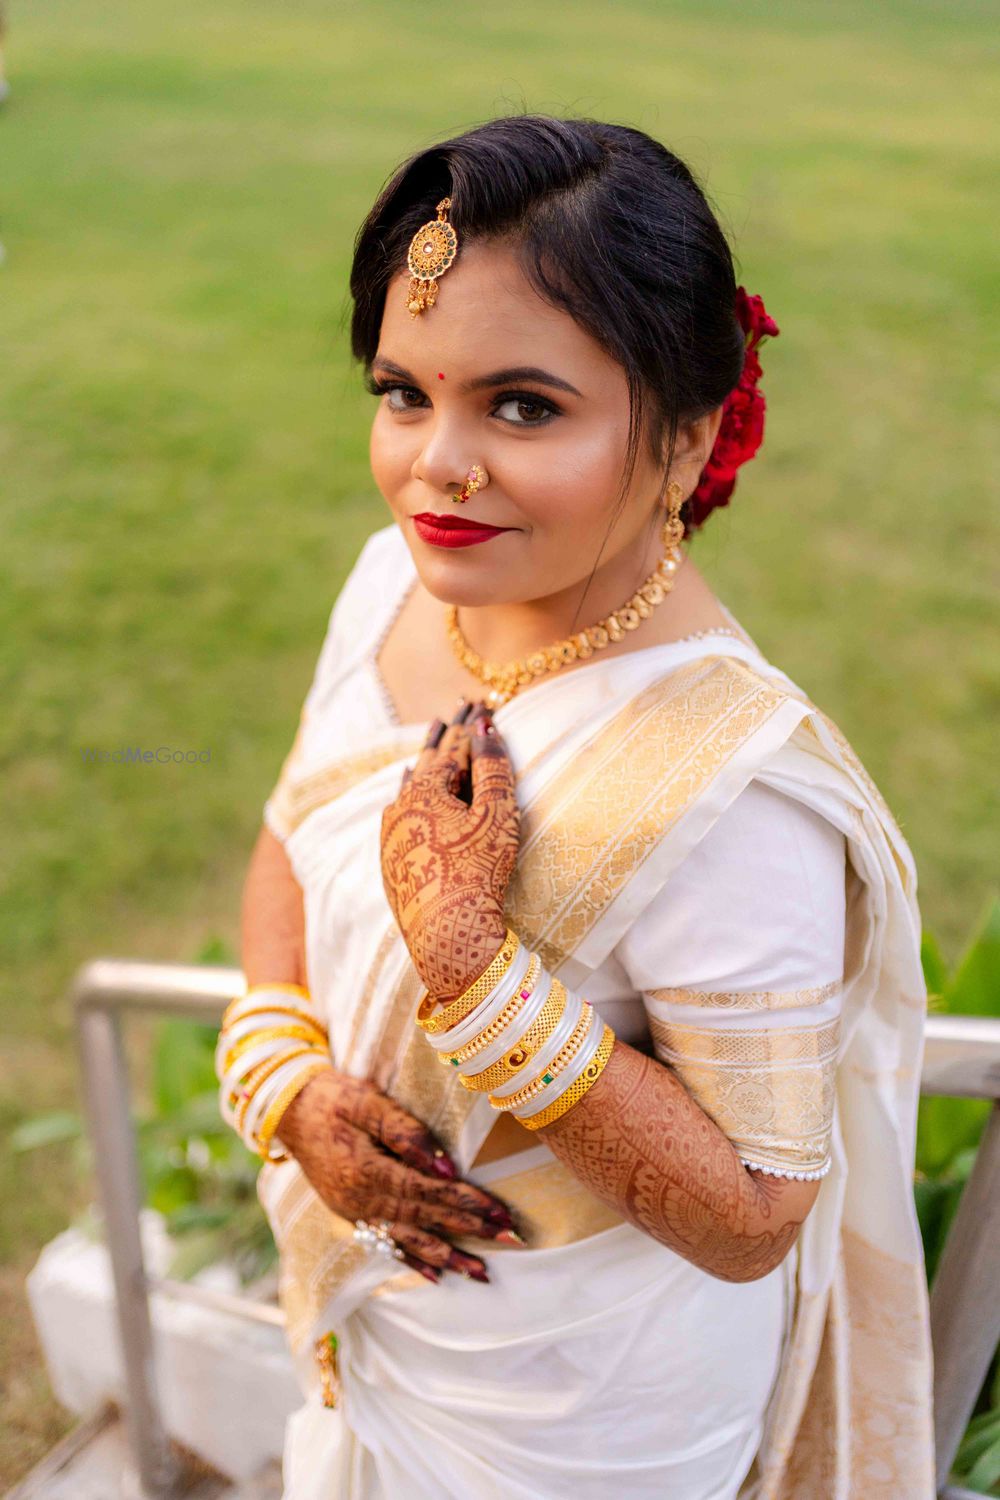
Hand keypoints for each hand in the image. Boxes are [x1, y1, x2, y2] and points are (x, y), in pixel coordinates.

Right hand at [276, 1067, 520, 1282]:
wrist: (288, 1110)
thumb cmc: (332, 1098)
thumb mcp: (366, 1102)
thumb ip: (405, 1132)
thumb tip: (444, 1167)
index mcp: (367, 1172)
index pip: (428, 1192)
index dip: (466, 1203)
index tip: (500, 1213)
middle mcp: (361, 1202)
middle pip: (426, 1219)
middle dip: (470, 1230)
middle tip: (510, 1241)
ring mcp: (355, 1213)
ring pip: (410, 1240)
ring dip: (449, 1256)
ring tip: (481, 1273)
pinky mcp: (351, 1214)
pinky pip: (387, 1244)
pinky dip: (413, 1262)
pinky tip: (437, 1277)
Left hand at [379, 699, 519, 1003]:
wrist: (447, 936)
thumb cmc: (477, 875)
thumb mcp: (496, 817)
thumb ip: (493, 769)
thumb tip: (486, 728)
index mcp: (425, 791)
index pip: (454, 748)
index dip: (471, 724)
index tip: (481, 703)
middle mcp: (400, 806)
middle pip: (428, 762)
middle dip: (445, 736)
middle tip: (456, 711)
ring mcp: (391, 834)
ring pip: (408, 787)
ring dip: (424, 763)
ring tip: (429, 744)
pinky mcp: (391, 860)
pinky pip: (399, 814)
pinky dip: (409, 795)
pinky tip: (405, 793)